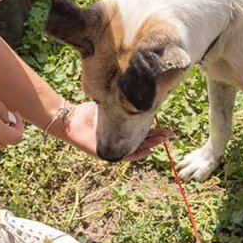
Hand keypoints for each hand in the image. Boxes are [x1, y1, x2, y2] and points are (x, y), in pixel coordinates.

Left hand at [57, 102, 173, 160]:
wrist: (71, 119)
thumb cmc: (88, 111)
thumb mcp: (110, 105)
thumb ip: (122, 101)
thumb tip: (136, 86)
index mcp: (122, 129)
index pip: (142, 131)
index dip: (155, 130)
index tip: (167, 126)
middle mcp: (120, 139)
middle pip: (143, 140)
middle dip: (158, 137)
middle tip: (170, 134)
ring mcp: (115, 147)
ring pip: (138, 148)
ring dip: (152, 145)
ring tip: (163, 140)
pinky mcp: (108, 153)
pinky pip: (126, 156)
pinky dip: (137, 154)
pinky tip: (148, 151)